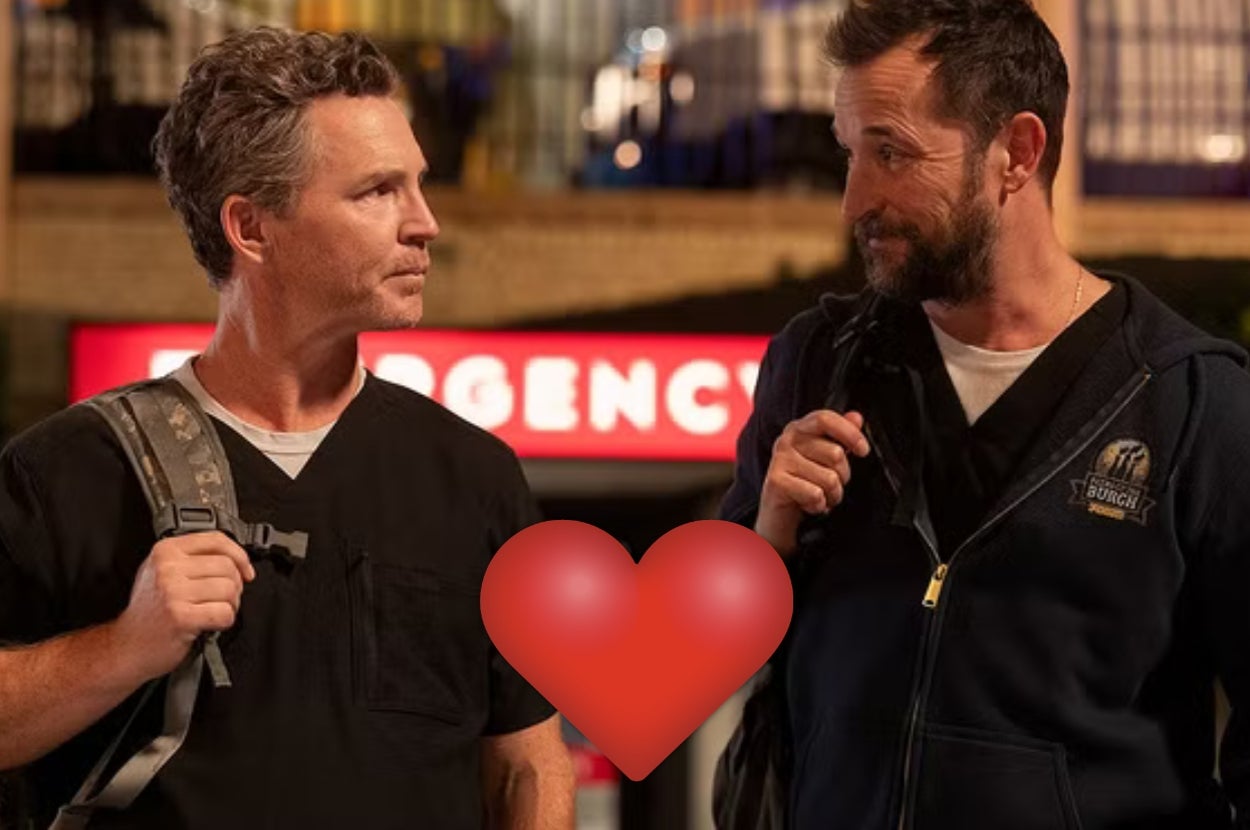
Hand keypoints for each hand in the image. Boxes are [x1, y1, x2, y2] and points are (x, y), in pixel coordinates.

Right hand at [109, 531, 254, 682]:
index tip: (245, 570)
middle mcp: (168, 567)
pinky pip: (224, 613)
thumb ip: (193, 557)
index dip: (239, 555)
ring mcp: (173, 592)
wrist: (127, 646)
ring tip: (213, 611)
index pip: (216, 540)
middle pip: (227, 566)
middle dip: (235, 585)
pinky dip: (224, 621)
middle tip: (222, 599)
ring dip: (230, 605)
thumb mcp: (161, 571)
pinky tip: (210, 624)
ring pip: (229, 589)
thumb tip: (234, 557)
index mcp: (166, 550)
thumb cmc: (148, 611)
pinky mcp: (181, 616)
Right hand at [754, 409, 870, 555]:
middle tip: (832, 484)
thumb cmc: (804, 482)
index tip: (863, 450)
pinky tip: (810, 504)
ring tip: (822, 495)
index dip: (849, 433)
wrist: (779, 513)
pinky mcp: (776, 482)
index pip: (826, 419)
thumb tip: (856, 418)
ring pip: (829, 478)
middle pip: (835, 453)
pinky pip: (815, 494)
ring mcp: (780, 460)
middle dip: (842, 476)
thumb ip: (841, 435)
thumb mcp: (825, 457)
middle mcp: (787, 440)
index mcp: (800, 428)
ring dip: (832, 494)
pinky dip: (818, 505)